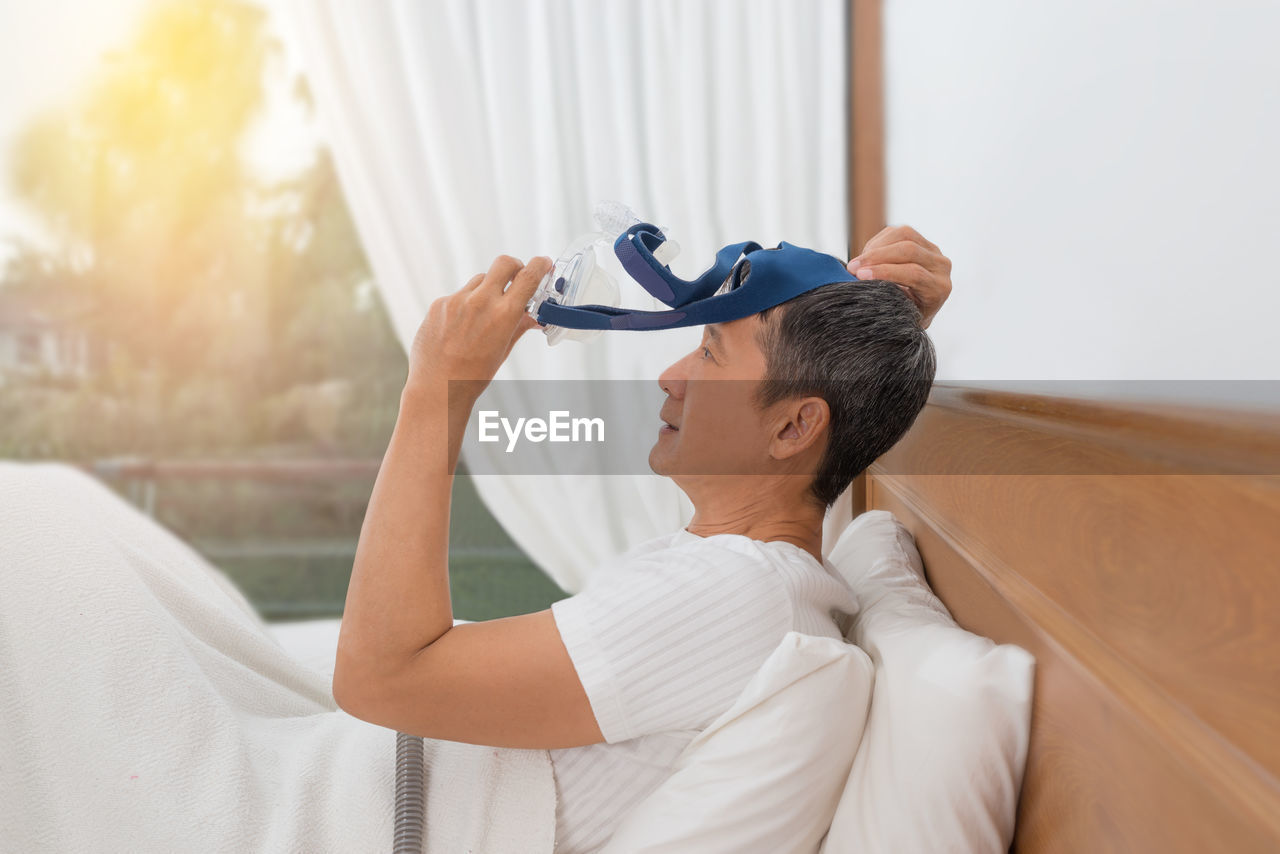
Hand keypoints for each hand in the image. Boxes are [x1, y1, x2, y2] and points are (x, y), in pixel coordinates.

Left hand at [407, 254, 552, 401]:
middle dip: (514, 266)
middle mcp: (481, 301)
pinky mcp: (439, 304)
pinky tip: (459, 329)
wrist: (438, 388)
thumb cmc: (473, 375)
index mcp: (504, 314)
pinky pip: (458, 296)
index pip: (528, 276)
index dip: (539, 265)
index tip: (543, 263)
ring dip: (487, 290)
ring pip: (480, 280)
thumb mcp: (503, 350)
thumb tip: (532, 316)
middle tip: (515, 277)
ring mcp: (457, 300)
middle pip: (504, 263)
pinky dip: (465, 305)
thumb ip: (518, 326)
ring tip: (481, 318)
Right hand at [847, 225, 951, 328]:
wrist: (918, 308)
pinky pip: (898, 232)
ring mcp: (933, 251)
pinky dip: (877, 242)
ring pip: (904, 235)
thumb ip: (889, 299)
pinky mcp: (922, 240)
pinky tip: (866, 256)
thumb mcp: (900, 315)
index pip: (914, 274)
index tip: (860, 276)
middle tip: (852, 267)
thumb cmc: (906, 316)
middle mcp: (941, 267)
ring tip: (857, 262)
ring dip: (875, 247)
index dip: (885, 272)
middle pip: (909, 250)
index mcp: (939, 289)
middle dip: (876, 256)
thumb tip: (861, 282)